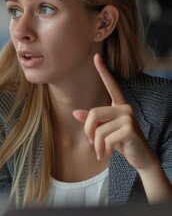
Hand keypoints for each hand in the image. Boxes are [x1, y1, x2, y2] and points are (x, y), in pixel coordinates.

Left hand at [72, 54, 155, 168]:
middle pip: (94, 114)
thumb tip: (75, 113)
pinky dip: (103, 149)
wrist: (141, 158)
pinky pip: (106, 138)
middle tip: (91, 143)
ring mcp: (129, 117)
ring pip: (98, 129)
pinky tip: (108, 154)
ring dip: (96, 144)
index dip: (103, 71)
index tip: (96, 56)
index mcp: (119, 105)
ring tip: (101, 151)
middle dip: (88, 131)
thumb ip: (92, 121)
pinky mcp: (129, 129)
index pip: (111, 85)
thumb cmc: (122, 142)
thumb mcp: (105, 130)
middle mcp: (125, 108)